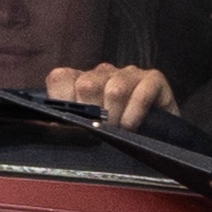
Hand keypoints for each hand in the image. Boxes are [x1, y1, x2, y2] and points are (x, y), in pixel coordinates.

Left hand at [43, 63, 178, 128]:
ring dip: (115, 117)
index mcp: (80, 81)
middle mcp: (102, 73)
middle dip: (92, 116)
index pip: (60, 78)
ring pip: (114, 89)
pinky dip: (134, 113)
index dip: (64, 102)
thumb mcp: (87, 131)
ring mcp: (128, 74)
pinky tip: (132, 126)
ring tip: (117, 132)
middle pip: (86, 85)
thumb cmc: (116, 134)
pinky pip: (141, 92)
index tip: (73, 124)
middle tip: (99, 132)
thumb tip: (51, 130)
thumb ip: (67, 126)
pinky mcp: (153, 79)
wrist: (160, 137)